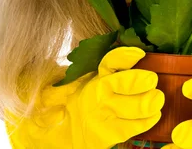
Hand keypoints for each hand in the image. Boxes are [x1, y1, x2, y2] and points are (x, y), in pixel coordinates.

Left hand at [5, 46, 164, 148]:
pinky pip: (126, 128)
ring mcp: (106, 112)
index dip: (123, 57)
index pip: (109, 62)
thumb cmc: (37, 108)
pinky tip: (154, 118)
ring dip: (145, 102)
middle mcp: (101, 92)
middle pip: (123, 83)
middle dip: (137, 81)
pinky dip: (142, 123)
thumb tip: (48, 75)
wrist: (39, 137)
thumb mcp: (34, 87)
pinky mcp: (107, 134)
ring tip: (156, 101)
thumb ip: (44, 81)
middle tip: (151, 81)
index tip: (135, 54)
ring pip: (130, 105)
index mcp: (87, 77)